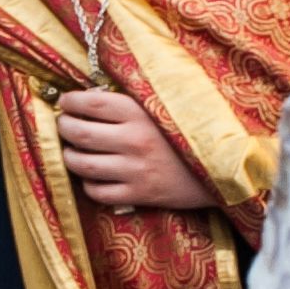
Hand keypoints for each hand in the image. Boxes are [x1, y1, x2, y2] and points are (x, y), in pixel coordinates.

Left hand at [56, 88, 221, 212]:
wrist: (225, 167)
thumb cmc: (192, 130)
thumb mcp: (165, 105)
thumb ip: (132, 99)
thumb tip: (92, 93)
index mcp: (140, 112)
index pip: (90, 103)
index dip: (70, 102)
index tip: (65, 102)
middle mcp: (134, 140)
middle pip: (79, 133)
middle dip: (64, 127)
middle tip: (64, 124)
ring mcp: (135, 170)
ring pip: (83, 164)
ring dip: (70, 156)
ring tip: (72, 150)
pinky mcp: (139, 195)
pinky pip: (98, 192)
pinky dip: (88, 183)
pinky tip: (92, 175)